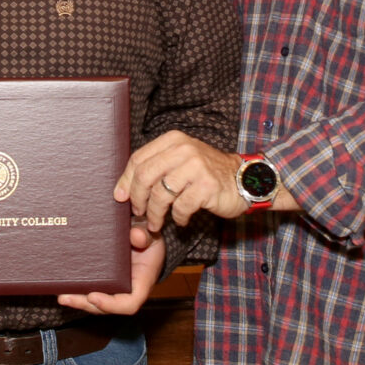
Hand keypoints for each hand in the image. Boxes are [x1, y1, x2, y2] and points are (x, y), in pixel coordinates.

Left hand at [58, 226, 164, 316]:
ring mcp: (113, 288)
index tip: (93, 296)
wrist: (144, 238)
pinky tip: (61, 286)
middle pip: (105, 307)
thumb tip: (136, 236)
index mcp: (141, 282)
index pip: (129, 303)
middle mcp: (126, 290)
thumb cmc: (150, 240)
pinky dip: (76, 290)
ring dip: (77, 301)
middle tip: (66, 298)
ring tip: (61, 295)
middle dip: (85, 304)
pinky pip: (90, 290)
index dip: (111, 305)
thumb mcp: (152, 234)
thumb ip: (145, 234)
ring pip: (95, 302)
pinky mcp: (103, 281)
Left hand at [115, 130, 245, 231]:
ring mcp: (196, 167)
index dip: (125, 181)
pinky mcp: (206, 186)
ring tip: (156, 223)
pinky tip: (181, 220)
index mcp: (173, 140)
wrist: (244, 179)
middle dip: (137, 199)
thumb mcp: (181, 160)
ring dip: (154, 214)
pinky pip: (180, 207)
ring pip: (160, 194)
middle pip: (145, 176)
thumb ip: (155, 168)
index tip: (120, 198)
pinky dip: (177, 218)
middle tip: (138, 213)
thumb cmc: (206, 173)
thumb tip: (122, 191)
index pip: (138, 159)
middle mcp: (184, 149)